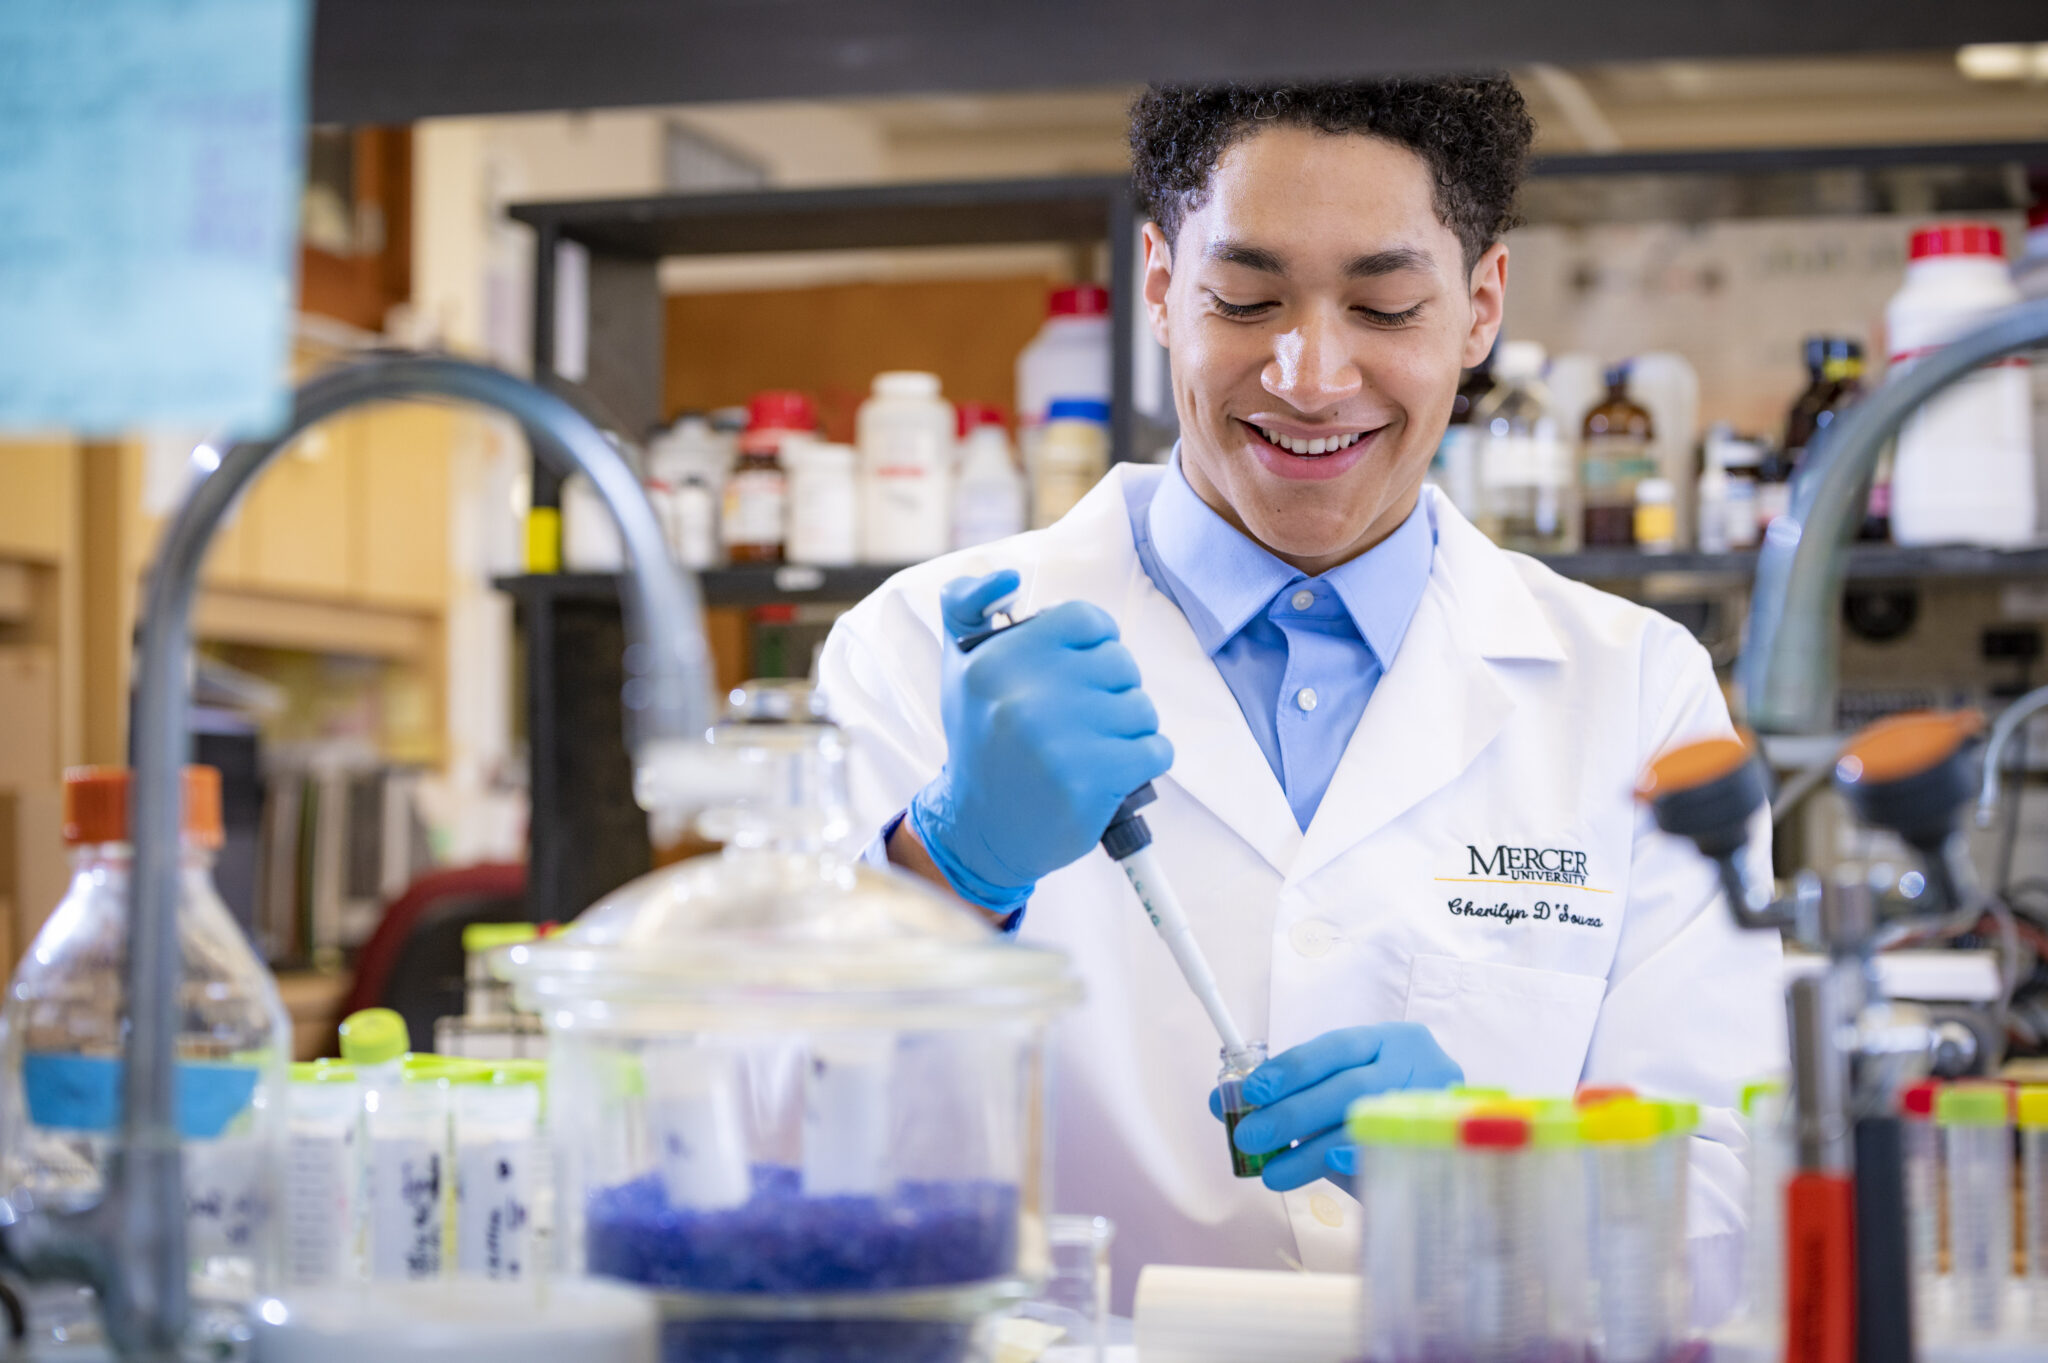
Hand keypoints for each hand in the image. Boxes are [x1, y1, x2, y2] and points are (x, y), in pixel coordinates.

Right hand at [909, 570, 1173, 911]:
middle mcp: (1023, 697)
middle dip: (1111, 691)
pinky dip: (1144, 762)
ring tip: (1090, 748)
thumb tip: (1006, 576)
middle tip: (1077, 721)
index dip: (1095, 644)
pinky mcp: (1089, 784)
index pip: (1087, 621)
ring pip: (1142, 709)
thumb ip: (968, 605)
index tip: (1077, 672)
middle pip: (1121, 665)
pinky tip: (1109, 773)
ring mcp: (1058, 743)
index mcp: (996, 660)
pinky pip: (1156, 750)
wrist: (980, 830)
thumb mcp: (959, 665)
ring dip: (1128, 730)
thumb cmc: (980, 740)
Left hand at [1209, 1023, 1463, 1191]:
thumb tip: (1218, 1103)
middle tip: (1250, 1136)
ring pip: (1368, 1125)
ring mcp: (1438, 1109)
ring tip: (1274, 1171)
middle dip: (1293, 1113)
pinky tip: (1333, 1169)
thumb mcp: (1339, 1087)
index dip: (1293, 1067)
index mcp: (1392, 1041)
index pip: (1338, 1046)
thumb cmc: (1386, 1105)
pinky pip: (1394, 1157)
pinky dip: (1359, 1162)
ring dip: (1312, 1150)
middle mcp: (1421, 1066)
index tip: (1252, 1091)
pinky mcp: (1444, 1149)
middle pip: (1350, 1087)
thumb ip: (1288, 1093)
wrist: (1460, 1139)